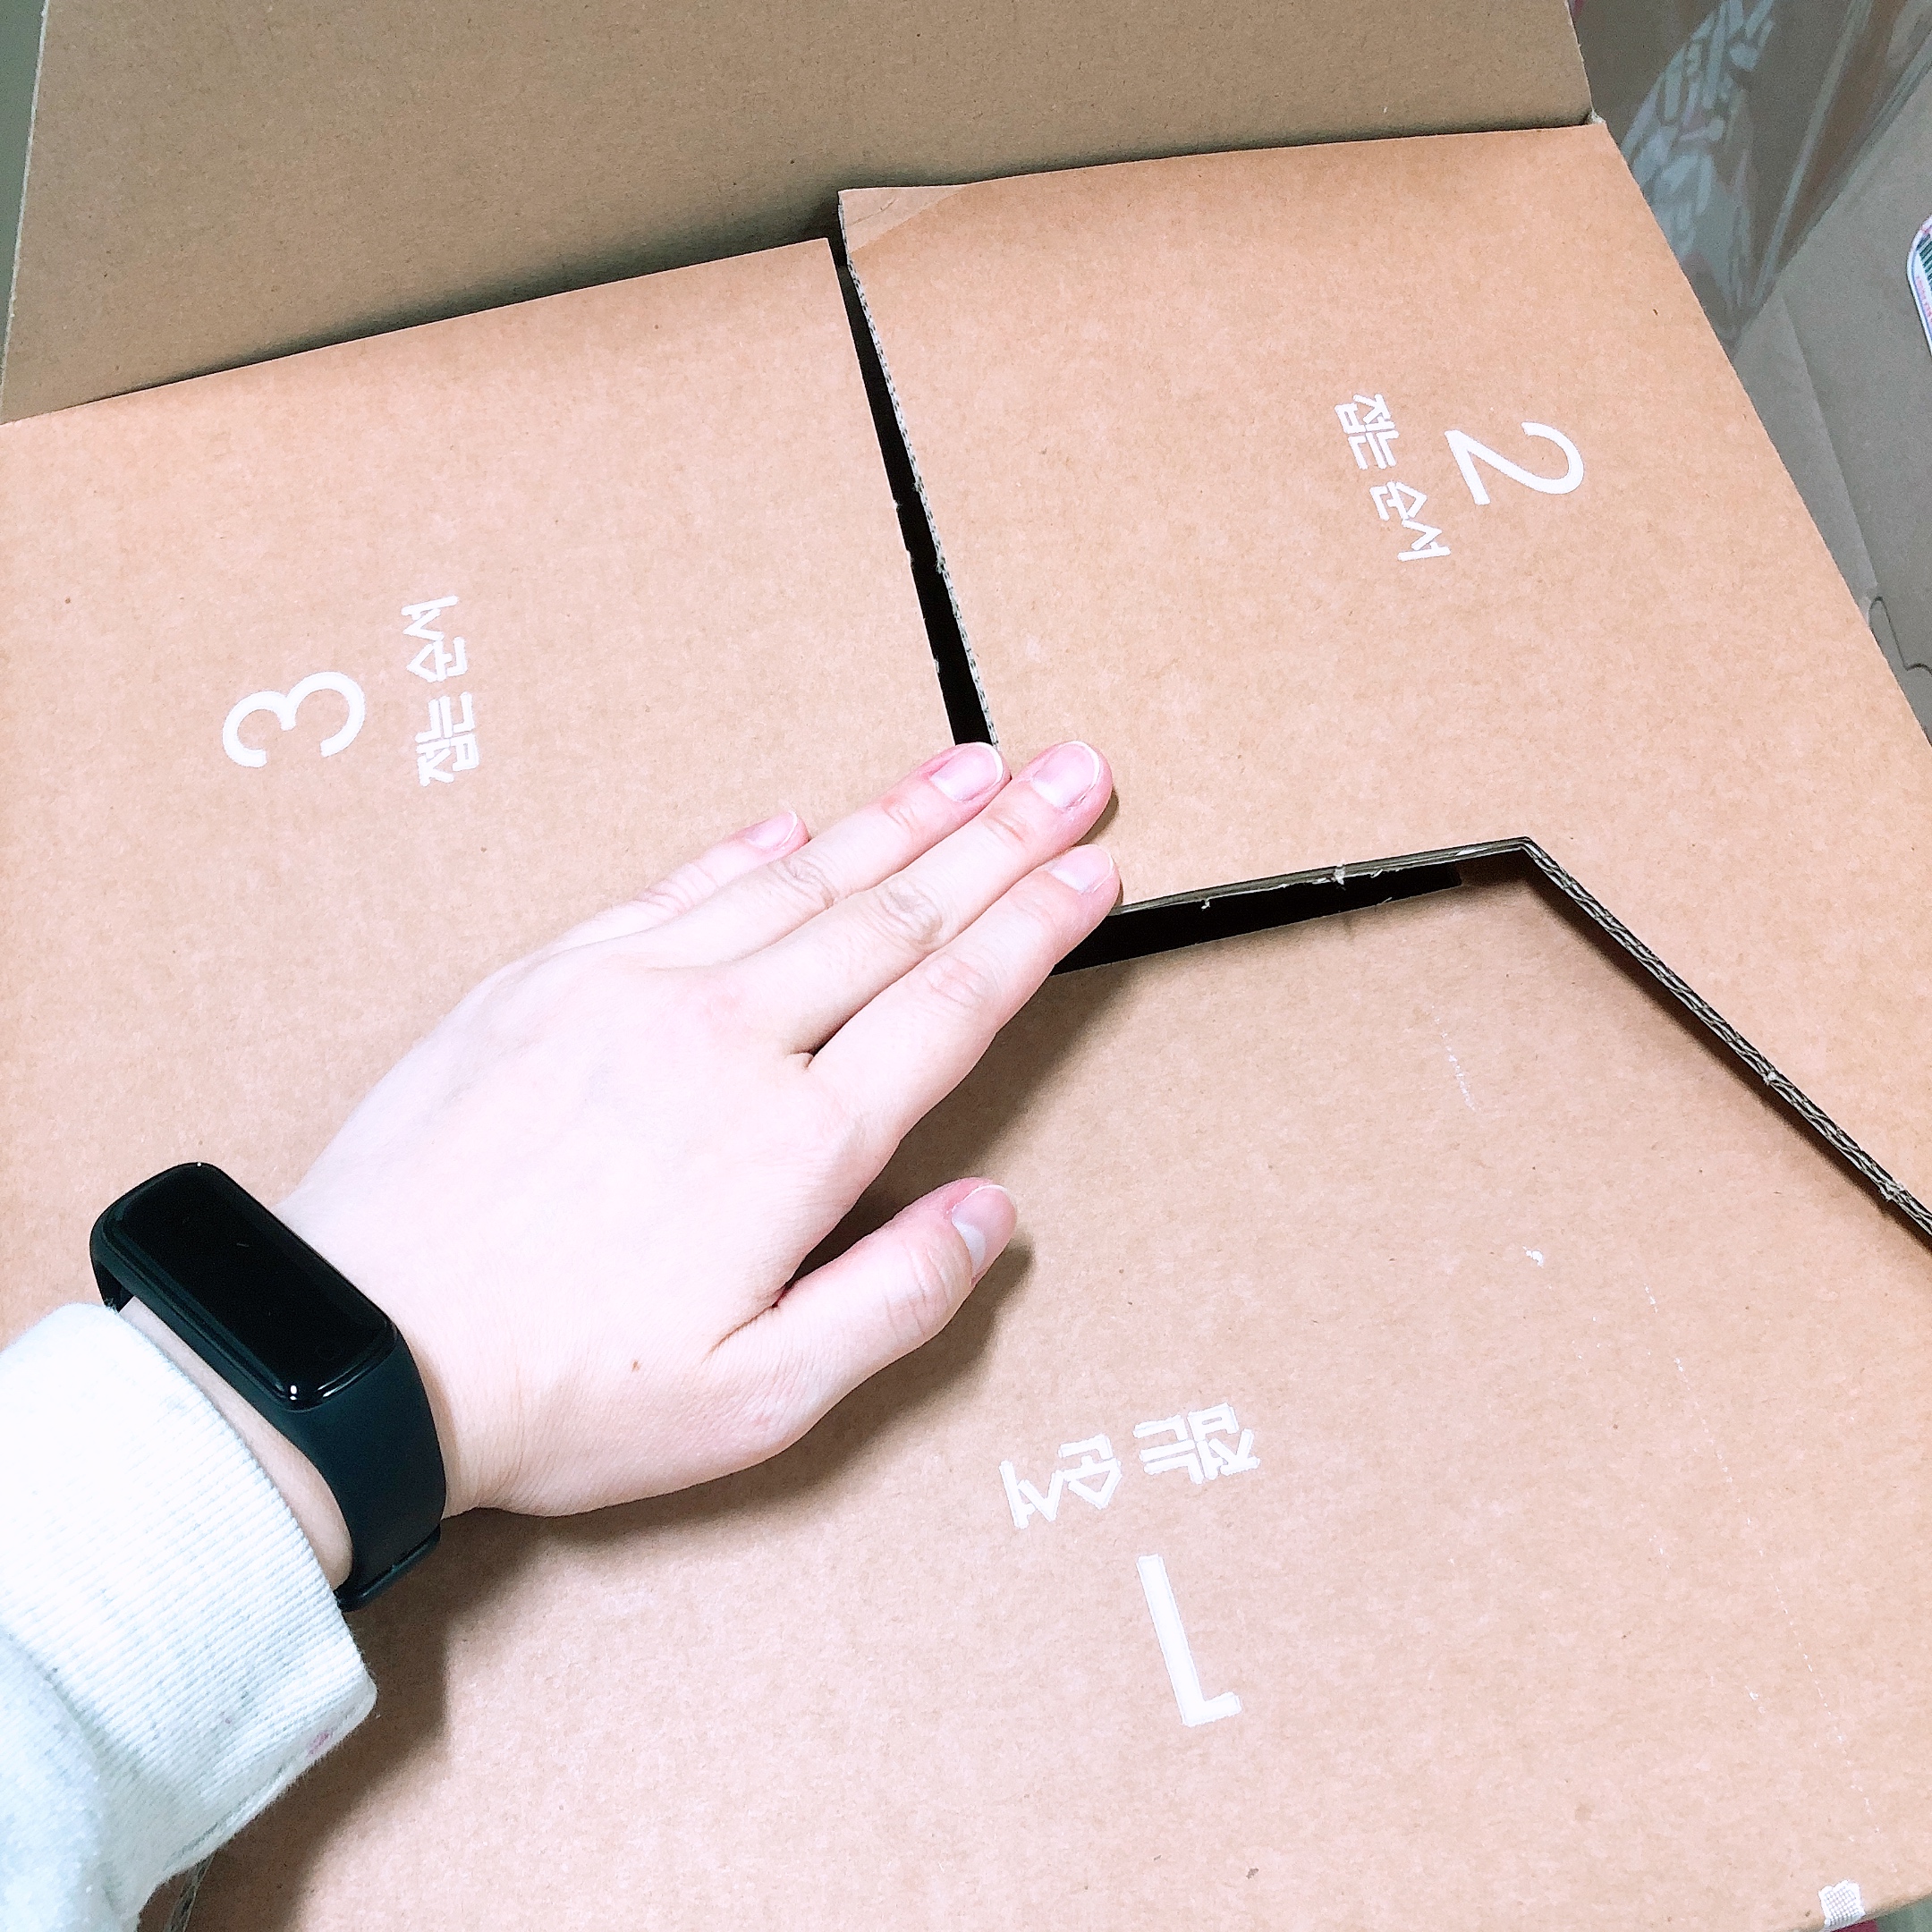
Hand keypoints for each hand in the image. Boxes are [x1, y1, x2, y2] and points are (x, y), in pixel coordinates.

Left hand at [190, 741, 1114, 1583]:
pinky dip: (749, 849)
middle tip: (1072, 771)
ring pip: (800, 879)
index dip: (1034, 926)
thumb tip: (992, 1212)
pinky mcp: (549, 976)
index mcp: (796, 1143)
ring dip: (897, 817)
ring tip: (972, 765)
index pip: (950, 1003)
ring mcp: (632, 990)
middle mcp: (729, 1039)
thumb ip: (892, 1302)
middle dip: (1001, 838)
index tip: (1093, 869)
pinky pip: (677, 886)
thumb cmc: (559, 1393)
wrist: (353, 1346)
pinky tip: (797, 820)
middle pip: (897, 915)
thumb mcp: (754, 1403)